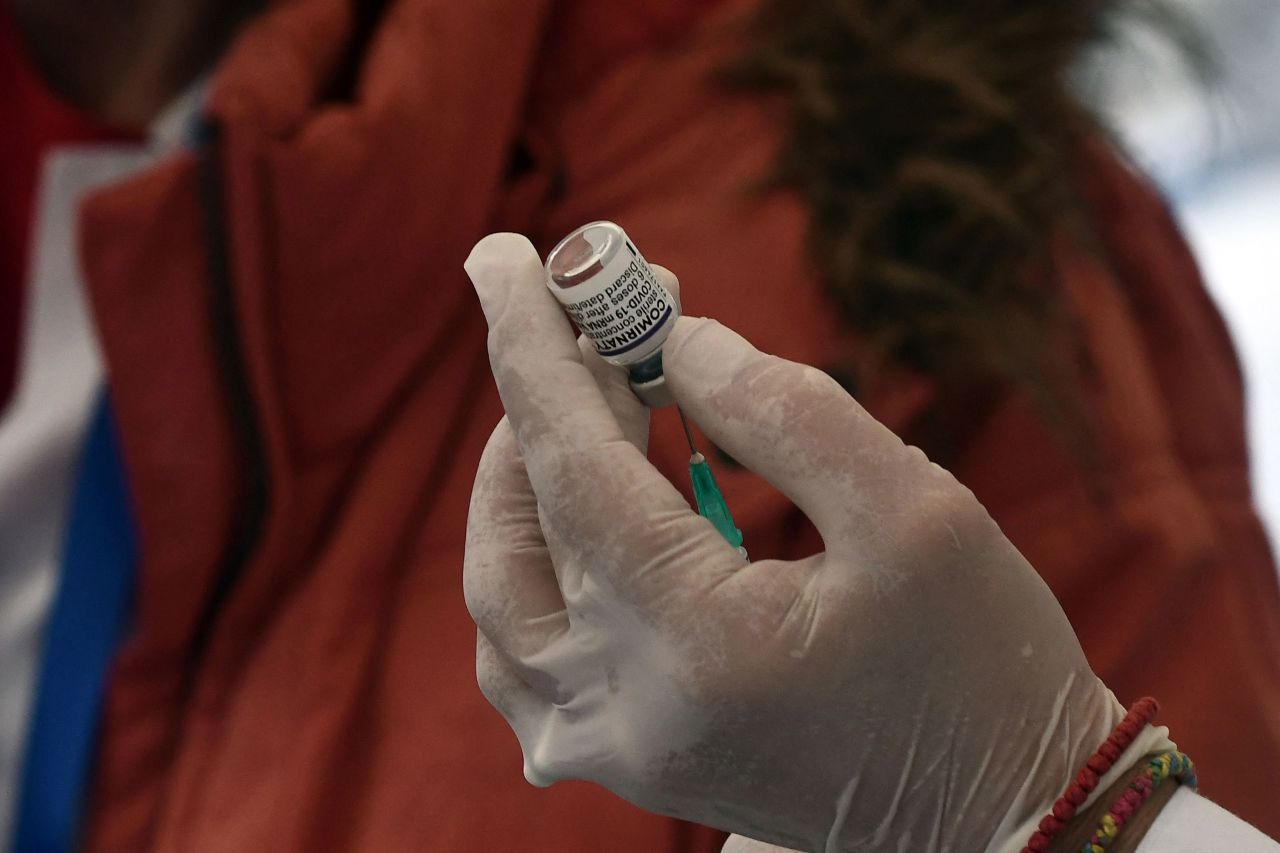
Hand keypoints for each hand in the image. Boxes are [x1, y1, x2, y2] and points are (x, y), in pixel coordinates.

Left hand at [463, 233, 1124, 850]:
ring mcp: (615, 750)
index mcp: (701, 645)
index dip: (535, 351)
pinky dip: (532, 563)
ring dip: (523, 481)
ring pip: (501, 598)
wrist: (1006, 818)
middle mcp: (628, 711)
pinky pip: (525, 657)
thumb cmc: (985, 670)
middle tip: (589, 314)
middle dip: (543, 401)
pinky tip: (578, 502)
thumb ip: (788, 412)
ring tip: (589, 396)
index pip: (573, 469)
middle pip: (523, 527)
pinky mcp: (626, 761)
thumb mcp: (916, 513)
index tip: (504, 256)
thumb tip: (676, 342)